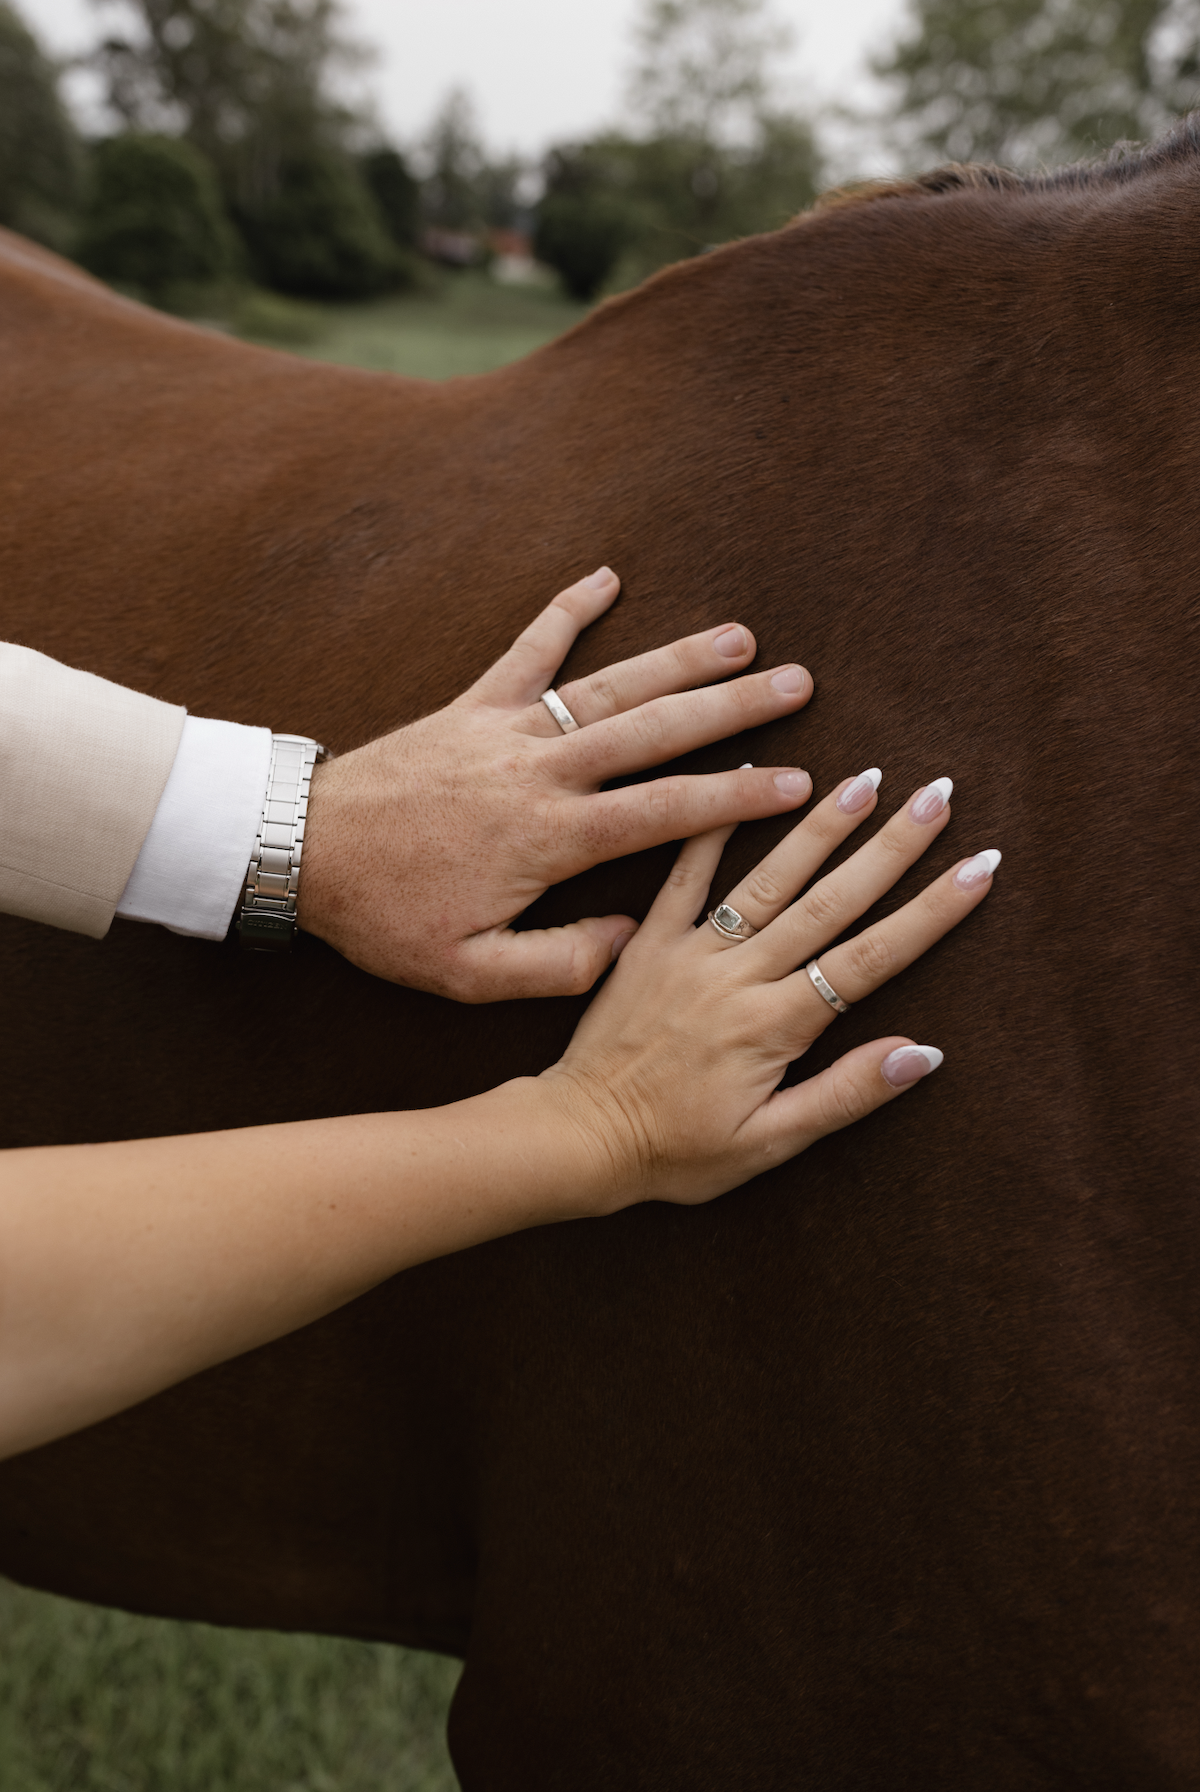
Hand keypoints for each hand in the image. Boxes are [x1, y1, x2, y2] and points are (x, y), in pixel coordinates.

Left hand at [297, 566, 814, 999]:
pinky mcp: (470, 706)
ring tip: (742, 637)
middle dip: (734, 707)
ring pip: (609, 685)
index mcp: (551, 839)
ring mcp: (506, 730)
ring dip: (678, 658)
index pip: (667, 811)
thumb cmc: (386, 918)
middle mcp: (540, 772)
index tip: (797, 781)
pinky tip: (607, 577)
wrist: (302, 853)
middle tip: (800, 684)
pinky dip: (566, 611)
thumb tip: (632, 936)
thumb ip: (559, 965)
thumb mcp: (469, 974)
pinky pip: (526, 650)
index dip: (739, 796)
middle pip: (656, 730)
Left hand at [544, 770, 999, 1210]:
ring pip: (769, 877)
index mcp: (775, 1025)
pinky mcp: (648, 941)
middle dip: (891, 847)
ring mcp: (691, 951)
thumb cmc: (677, 1153)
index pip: (873, 958)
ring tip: (866, 777)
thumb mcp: (769, 1144)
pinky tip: (742, 778)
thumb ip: (846, 1094)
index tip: (980, 865)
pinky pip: (682, 874)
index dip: (932, 911)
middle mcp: (739, 976)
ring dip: (821, 825)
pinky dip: (713, 826)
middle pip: (831, 901)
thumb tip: (924, 1053)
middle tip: (938, 795)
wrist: (576, 1138)